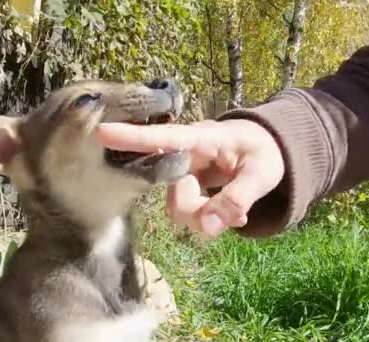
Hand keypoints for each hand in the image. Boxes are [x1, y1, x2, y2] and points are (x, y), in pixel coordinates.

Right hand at [94, 119, 284, 236]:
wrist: (268, 148)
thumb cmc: (265, 152)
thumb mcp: (262, 174)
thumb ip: (236, 199)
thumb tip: (205, 228)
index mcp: (204, 138)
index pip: (165, 138)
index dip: (133, 137)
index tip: (100, 132)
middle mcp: (187, 154)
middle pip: (173, 192)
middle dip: (197, 211)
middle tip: (235, 216)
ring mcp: (184, 171)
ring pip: (178, 207)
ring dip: (205, 216)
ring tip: (238, 211)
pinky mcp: (186, 185)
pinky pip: (187, 211)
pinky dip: (208, 218)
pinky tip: (232, 212)